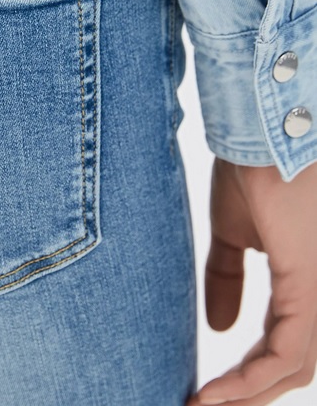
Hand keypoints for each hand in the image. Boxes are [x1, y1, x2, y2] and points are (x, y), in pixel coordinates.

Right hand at [187, 157, 316, 405]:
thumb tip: (220, 329)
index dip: (250, 372)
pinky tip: (215, 394)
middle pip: (297, 363)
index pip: (288, 342)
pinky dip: (251, 381)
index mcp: (309, 277)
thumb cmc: (249, 172)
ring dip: (248, 394)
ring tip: (205, 405)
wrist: (255, 133)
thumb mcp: (233, 235)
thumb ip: (228, 279)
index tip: (207, 390)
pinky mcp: (313, 287)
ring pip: (296, 366)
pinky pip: (290, 353)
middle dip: (251, 391)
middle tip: (207, 404)